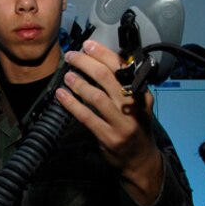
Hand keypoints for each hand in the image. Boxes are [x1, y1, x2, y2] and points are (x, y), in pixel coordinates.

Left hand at [55, 40, 163, 205]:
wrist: (141, 160)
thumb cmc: (136, 127)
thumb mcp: (139, 105)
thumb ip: (125, 86)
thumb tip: (100, 61)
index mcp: (143, 94)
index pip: (123, 67)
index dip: (103, 54)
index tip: (88, 45)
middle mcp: (134, 107)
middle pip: (108, 78)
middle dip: (87, 63)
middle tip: (72, 56)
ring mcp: (122, 124)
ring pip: (96, 96)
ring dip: (78, 83)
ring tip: (67, 75)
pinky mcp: (109, 137)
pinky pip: (86, 117)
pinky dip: (72, 104)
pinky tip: (61, 95)